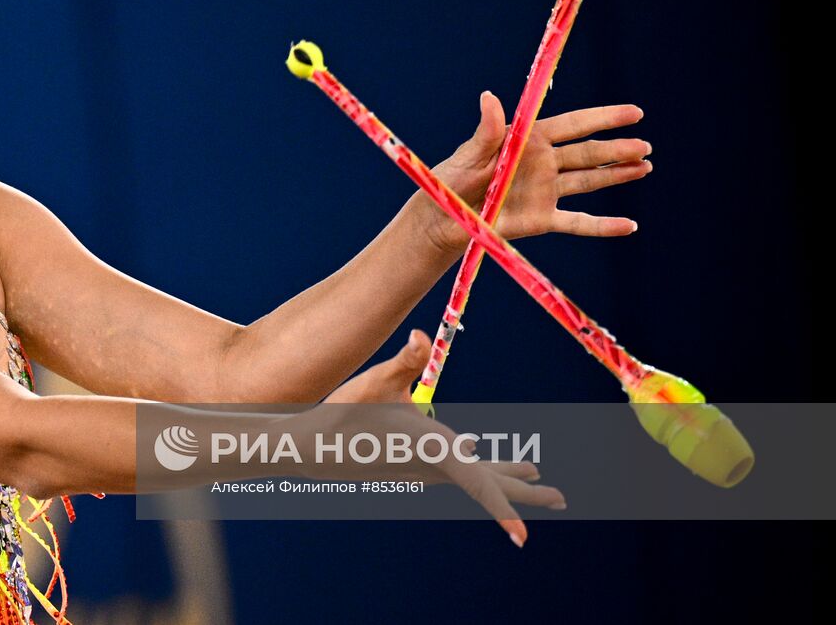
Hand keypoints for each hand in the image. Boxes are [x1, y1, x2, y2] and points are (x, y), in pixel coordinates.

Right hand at [319, 329, 565, 545]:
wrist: (312, 447)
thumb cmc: (342, 414)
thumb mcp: (374, 382)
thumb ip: (403, 359)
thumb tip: (419, 337)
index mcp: (430, 451)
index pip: (475, 482)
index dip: (502, 506)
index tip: (522, 538)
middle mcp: (432, 465)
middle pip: (487, 483)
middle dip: (524, 492)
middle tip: (563, 499)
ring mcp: (423, 467)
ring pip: (474, 475)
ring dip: (505, 477)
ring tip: (536, 475)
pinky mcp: (414, 463)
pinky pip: (456, 469)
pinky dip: (479, 467)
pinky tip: (477, 455)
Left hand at [419, 91, 651, 253]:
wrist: (442, 220)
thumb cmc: (450, 181)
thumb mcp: (468, 154)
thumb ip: (487, 131)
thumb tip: (489, 97)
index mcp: (528, 140)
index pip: (573, 126)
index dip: (603, 118)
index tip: (634, 112)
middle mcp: (542, 164)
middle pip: (587, 153)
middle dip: (617, 148)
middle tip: (645, 145)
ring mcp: (545, 192)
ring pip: (589, 181)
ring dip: (616, 175)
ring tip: (645, 166)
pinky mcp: (542, 219)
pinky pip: (578, 222)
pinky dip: (603, 226)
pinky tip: (628, 225)